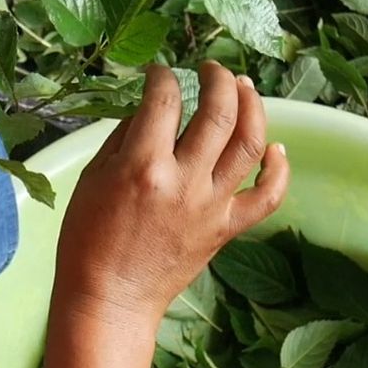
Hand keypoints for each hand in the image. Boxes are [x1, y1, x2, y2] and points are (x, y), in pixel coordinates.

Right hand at [53, 62, 288, 331]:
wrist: (110, 298)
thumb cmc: (89, 239)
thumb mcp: (93, 178)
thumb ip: (125, 137)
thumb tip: (152, 108)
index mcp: (142, 167)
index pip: (164, 101)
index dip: (163, 76)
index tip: (159, 73)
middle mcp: (184, 182)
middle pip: (219, 113)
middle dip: (218, 79)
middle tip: (211, 69)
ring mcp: (211, 206)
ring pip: (250, 145)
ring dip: (253, 107)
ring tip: (243, 88)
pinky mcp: (226, 230)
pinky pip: (267, 197)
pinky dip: (278, 170)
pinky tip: (274, 149)